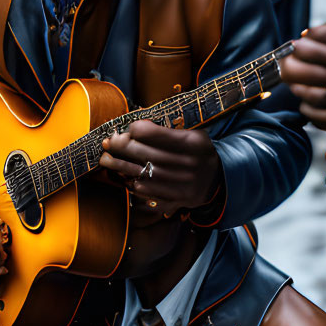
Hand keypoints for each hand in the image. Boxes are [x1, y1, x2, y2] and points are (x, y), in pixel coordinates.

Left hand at [99, 116, 221, 214]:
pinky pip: (147, 192)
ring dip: (119, 166)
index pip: (155, 133)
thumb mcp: (194, 134)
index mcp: (192, 143)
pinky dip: (132, 183)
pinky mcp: (176, 199)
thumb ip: (168, 130)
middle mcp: (188, 164)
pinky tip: (124, 177)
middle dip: (121, 146)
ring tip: (106, 160)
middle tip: (108, 142)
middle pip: (145, 154)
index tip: (127, 128)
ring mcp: (182, 184)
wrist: (219, 179)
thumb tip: (134, 126)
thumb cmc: (199, 152)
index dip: (135, 129)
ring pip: (142, 174)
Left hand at [281, 18, 325, 134]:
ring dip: (295, 85)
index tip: (300, 43)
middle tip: (286, 62)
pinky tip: (309, 103)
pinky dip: (308, 108)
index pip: (321, 34)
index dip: (304, 39)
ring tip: (295, 82)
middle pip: (310, 59)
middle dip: (291, 60)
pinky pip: (320, 115)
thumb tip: (307, 36)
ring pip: (311, 90)